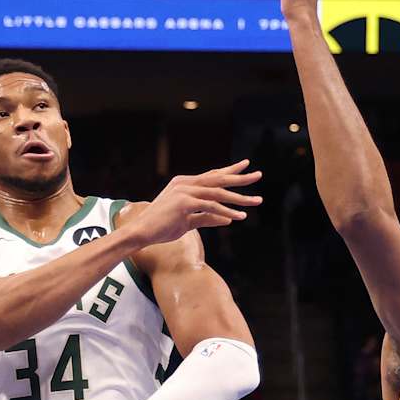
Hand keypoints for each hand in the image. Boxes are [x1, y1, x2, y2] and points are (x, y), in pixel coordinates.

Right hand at [129, 162, 263, 243]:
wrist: (141, 232)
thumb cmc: (161, 228)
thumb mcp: (188, 222)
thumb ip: (207, 218)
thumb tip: (228, 219)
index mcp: (185, 184)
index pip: (211, 175)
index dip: (229, 171)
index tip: (245, 167)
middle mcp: (185, 184)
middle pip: (218, 178)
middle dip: (240, 177)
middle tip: (258, 174)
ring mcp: (184, 192)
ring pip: (218, 192)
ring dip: (239, 197)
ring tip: (257, 201)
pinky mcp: (184, 203)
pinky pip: (211, 206)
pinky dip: (226, 211)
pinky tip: (239, 216)